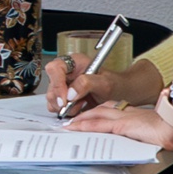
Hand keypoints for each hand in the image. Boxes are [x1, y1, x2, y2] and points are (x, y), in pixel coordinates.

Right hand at [42, 54, 162, 114]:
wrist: (121, 94)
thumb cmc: (116, 85)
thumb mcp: (105, 83)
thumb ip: (87, 83)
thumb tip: (70, 92)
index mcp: (74, 62)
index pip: (55, 68)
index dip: (57, 84)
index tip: (66, 99)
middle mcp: (66, 72)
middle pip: (51, 85)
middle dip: (61, 99)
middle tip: (74, 106)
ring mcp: (64, 85)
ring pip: (52, 98)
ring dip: (64, 107)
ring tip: (80, 106)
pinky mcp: (64, 98)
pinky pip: (56, 106)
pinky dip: (66, 111)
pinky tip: (79, 108)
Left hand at [66, 99, 172, 155]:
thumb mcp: (157, 129)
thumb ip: (148, 131)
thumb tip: (150, 137)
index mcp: (136, 114)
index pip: (111, 110)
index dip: (98, 112)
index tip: (88, 115)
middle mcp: (128, 113)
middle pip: (100, 111)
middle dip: (85, 114)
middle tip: (71, 119)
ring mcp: (125, 118)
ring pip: (96, 116)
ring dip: (81, 120)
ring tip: (69, 125)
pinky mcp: (123, 125)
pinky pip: (100, 125)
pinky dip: (86, 126)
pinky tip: (77, 128)